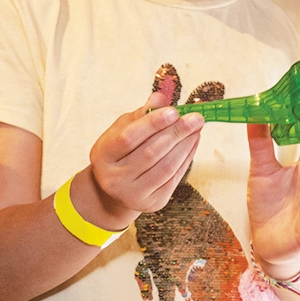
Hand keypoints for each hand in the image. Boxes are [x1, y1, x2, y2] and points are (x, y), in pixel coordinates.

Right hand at [83, 83, 204, 222]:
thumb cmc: (120, 152)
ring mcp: (133, 194)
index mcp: (103, 156)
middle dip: (176, 133)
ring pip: (166, 167)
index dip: (152, 124)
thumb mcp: (122, 129)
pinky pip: (174, 178)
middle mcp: (114, 179)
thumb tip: (161, 97)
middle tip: (196, 118)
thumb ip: (141, 114)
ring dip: (185, 145)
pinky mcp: (153, 203)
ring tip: (196, 129)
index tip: (174, 111)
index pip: (128, 138)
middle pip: (150, 153)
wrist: (116, 190)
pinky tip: (193, 143)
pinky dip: (187, 158)